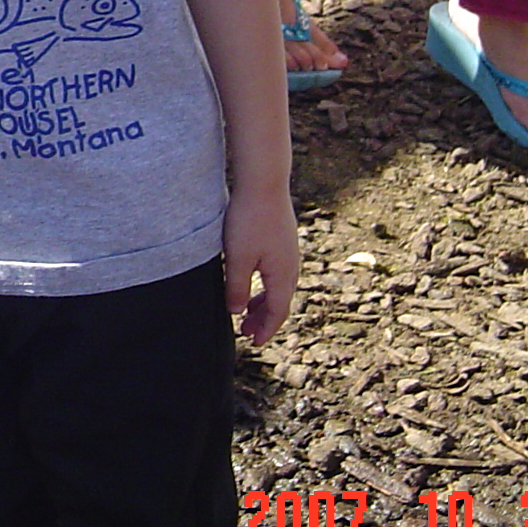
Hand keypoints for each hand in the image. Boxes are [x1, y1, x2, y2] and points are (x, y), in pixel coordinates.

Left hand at [224, 185, 299, 346]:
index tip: (254, 343)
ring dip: (263, 302)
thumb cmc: (249, 220)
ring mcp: (288, 252)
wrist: (263, 183)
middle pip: (280, 302)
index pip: (278, 312)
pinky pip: (276, 272)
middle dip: (263, 320)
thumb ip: (236, 287)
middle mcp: (291, 266)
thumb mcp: (238, 258)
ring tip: (245, 311)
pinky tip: (250, 279)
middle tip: (245, 332)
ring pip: (278, 287)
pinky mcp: (282, 240)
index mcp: (283, 275)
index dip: (266, 330)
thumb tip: (236, 313)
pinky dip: (264, 285)